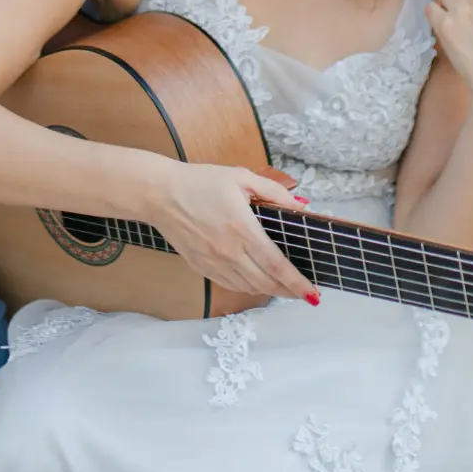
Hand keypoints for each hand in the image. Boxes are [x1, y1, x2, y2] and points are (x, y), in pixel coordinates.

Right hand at [145, 161, 315, 301]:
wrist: (159, 194)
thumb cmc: (199, 182)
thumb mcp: (240, 177)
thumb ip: (273, 191)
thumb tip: (300, 206)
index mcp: (242, 228)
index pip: (276, 264)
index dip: (296, 282)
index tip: (312, 293)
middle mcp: (228, 250)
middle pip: (265, 282)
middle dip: (288, 291)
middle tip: (304, 294)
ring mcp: (213, 262)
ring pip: (248, 287)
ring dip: (269, 291)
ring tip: (284, 289)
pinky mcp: (200, 267)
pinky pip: (230, 285)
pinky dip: (247, 287)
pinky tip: (256, 282)